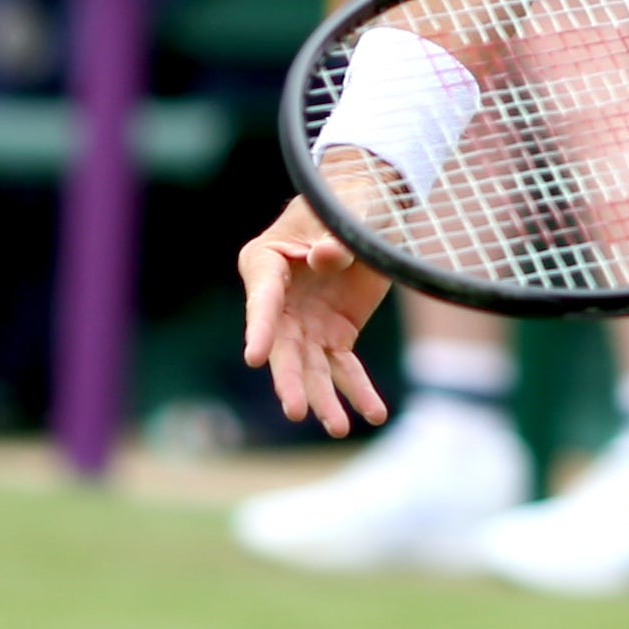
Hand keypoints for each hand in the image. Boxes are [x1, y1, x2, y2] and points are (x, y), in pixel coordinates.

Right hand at [237, 194, 391, 437]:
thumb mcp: (342, 212)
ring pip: (310, 367)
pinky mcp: (334, 334)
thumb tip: (327, 258)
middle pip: (282, 346)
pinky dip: (359, 391)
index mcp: (266, 263)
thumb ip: (335, 238)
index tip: (255, 358)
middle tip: (297, 409)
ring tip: (338, 427)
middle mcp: (279, 301)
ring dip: (324, 398)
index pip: (261, 300)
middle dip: (290, 379)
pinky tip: (373, 413)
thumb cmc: (344, 202)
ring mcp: (305, 322)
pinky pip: (344, 368)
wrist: (368, 209)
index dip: (259, 329)